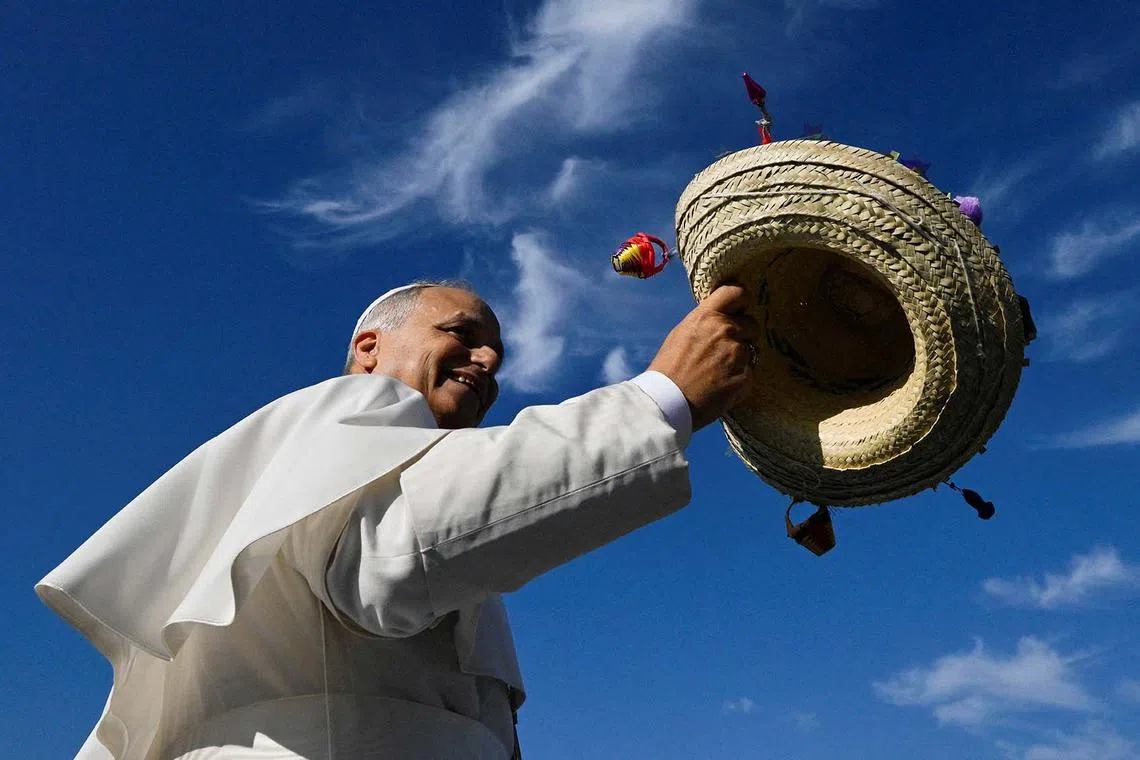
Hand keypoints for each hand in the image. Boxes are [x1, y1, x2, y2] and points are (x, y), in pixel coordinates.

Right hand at [648, 284, 759, 430]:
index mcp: (707, 316)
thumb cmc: (669, 368)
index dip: (741, 301)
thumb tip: (722, 317)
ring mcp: (738, 354)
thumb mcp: (682, 333)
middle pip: (752, 325)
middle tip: (724, 352)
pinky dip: (740, 380)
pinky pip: (750, 374)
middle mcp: (726, 330)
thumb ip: (706, 322)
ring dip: (741, 360)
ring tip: (719, 372)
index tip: (739, 310)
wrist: (667, 401)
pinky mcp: (745, 377)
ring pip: (752, 351)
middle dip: (743, 336)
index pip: (737, 292)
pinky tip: (721, 386)